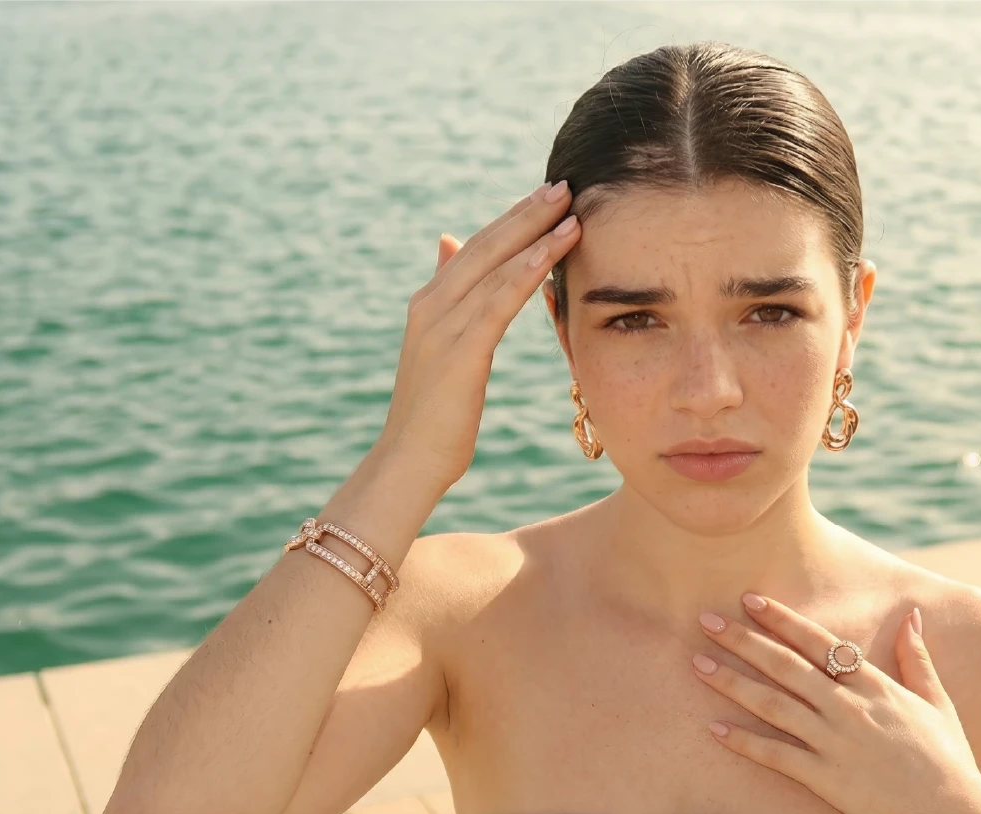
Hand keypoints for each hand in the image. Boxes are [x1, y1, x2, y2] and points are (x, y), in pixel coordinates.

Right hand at [374, 179, 581, 490]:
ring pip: (495, 266)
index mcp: (431, 303)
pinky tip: (551, 250)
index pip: (478, 248)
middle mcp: (432, 304)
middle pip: (486, 245)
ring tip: (571, 209)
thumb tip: (449, 245)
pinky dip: (526, 271)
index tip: (547, 195)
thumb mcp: (443, 349)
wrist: (409, 460)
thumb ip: (451, 297)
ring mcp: (442, 325)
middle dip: (527, 213)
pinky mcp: (459, 349)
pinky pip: (498, 301)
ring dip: (535, 234)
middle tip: (565, 184)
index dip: (513, 219)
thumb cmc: (434, 415)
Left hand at [692, 592, 980, 813]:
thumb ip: (917, 656)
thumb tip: (913, 615)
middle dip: (743, 640)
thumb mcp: (937, 700)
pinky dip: (744, 742)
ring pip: (773, 704)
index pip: (818, 642)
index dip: (782, 619)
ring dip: (732, 682)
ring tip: (697, 663)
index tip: (751, 599)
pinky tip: (714, 729)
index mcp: (873, 685)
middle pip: (785, 666)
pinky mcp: (825, 777)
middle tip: (706, 620)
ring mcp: (834, 741)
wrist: (952, 813)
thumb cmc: (949, 757)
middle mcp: (848, 707)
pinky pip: (776, 755)